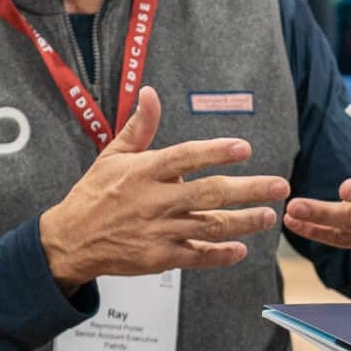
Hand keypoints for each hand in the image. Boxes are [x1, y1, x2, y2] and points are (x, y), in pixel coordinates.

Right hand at [39, 87, 293, 286]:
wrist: (70, 240)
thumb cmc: (94, 194)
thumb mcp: (111, 155)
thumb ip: (139, 127)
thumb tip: (150, 93)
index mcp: (144, 172)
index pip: (185, 158)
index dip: (216, 153)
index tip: (244, 149)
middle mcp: (154, 201)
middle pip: (209, 194)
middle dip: (249, 190)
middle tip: (279, 186)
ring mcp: (158, 231)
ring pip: (210, 226)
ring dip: (244, 222)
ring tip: (268, 216)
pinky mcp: (159, 258)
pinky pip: (197, 256)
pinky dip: (220, 254)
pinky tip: (241, 250)